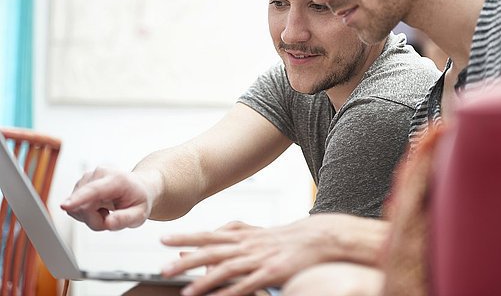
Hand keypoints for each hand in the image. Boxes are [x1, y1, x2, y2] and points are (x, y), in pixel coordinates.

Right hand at [60, 166, 155, 230]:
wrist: (138, 188)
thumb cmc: (138, 200)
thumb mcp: (140, 214)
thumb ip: (125, 219)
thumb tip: (108, 223)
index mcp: (117, 179)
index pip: (94, 190)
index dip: (78, 199)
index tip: (65, 206)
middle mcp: (99, 174)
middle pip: (83, 207)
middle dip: (95, 221)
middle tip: (111, 218)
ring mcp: (87, 178)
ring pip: (76, 209)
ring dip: (91, 217)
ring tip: (107, 211)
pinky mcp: (79, 185)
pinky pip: (74, 208)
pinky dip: (86, 214)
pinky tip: (98, 208)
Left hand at [160, 215, 364, 295]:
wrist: (316, 238)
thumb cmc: (283, 238)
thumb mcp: (255, 231)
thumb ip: (232, 233)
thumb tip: (209, 236)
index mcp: (242, 236)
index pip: (208, 235)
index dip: (186, 237)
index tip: (164, 239)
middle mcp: (247, 245)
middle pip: (211, 252)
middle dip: (186, 261)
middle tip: (164, 269)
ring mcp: (258, 259)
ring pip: (226, 269)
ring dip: (204, 281)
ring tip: (185, 291)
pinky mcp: (271, 273)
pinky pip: (247, 285)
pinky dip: (231, 292)